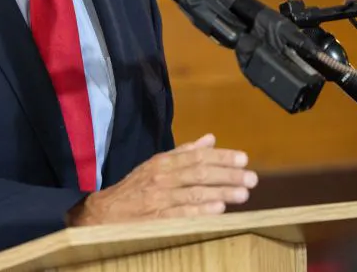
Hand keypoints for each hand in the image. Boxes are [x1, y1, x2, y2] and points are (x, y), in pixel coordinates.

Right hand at [67, 134, 257, 224]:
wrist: (104, 213)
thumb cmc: (135, 189)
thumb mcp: (156, 165)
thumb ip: (184, 152)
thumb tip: (210, 139)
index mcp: (163, 162)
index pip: (196, 156)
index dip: (221, 157)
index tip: (243, 159)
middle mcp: (161, 177)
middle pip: (199, 173)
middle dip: (227, 175)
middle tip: (251, 179)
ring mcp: (158, 198)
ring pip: (194, 192)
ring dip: (220, 192)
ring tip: (243, 194)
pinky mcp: (155, 218)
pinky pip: (181, 213)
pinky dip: (200, 211)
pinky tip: (218, 209)